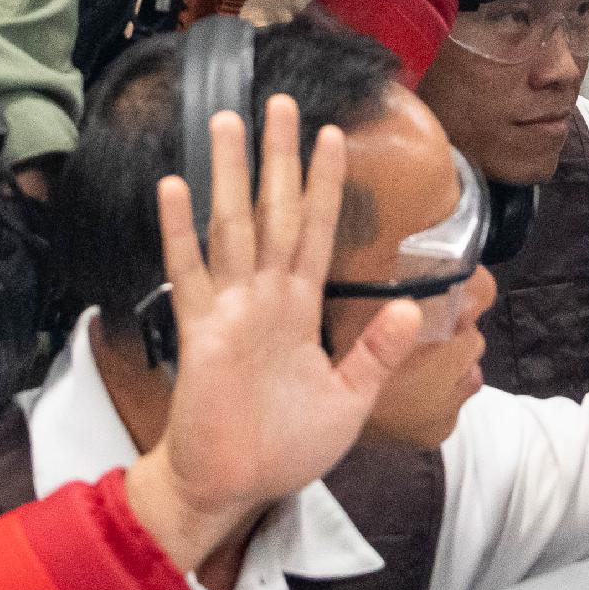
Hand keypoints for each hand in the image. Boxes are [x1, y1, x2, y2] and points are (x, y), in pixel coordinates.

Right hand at [123, 95, 421, 581]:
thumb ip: (376, 353)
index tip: (330, 135)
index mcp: (300, 309)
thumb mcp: (348, 400)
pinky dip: (180, 231)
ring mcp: (229, 310)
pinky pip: (189, 274)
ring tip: (227, 121)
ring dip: (230, 176)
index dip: (322, 185)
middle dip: (277, 158)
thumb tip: (414, 309)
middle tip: (279, 100)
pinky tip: (175, 187)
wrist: (231, 489)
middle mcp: (264, 298)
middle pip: (273, 212)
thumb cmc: (284, 449)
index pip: (315, 232)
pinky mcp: (199, 334)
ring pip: (232, 227)